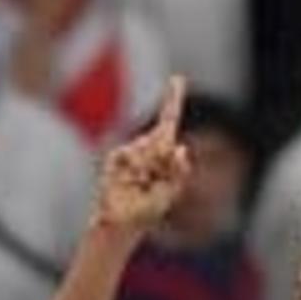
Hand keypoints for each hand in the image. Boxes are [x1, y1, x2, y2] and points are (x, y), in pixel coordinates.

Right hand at [93, 77, 190, 233]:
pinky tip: (131, 182)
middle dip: (163, 156)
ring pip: (148, 148)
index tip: (178, 78)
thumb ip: (179, 172)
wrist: (120, 221)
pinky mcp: (117, 157)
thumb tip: (183, 148)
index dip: (172, 99)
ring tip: (141, 185)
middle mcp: (146, 147)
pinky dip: (134, 169)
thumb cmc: (147, 209)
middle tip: (154, 179)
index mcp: (162, 154)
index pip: (167, 122)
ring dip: (149, 169)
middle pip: (162, 137)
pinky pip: (130, 155)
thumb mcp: (170, 192)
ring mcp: (131, 151)